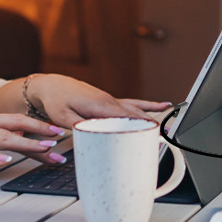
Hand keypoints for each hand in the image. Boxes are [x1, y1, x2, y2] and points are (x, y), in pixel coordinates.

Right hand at [0, 113, 65, 169]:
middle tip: (61, 139)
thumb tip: (15, 137)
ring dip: (27, 145)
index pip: (18, 120)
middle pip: (18, 127)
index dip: (40, 124)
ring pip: (6, 140)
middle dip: (41, 133)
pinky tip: (8, 163)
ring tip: (45, 150)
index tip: (58, 130)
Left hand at [26, 74, 173, 127]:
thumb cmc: (55, 100)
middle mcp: (109, 101)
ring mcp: (111, 100)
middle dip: (151, 124)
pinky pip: (133, 103)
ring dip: (154, 117)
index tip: (154, 132)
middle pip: (135, 114)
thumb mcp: (62, 116)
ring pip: (137, 109)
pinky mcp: (110, 101)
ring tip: (170, 125)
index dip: (139, 124)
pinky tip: (162, 105)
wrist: (52, 86)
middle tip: (168, 134)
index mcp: (99, 105)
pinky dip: (147, 105)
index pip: (124, 116)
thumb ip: (78, 126)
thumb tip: (92, 135)